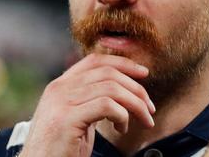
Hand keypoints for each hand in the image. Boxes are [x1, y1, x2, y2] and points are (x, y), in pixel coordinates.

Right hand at [20, 54, 155, 156]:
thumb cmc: (61, 148)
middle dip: (136, 89)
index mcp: (60, 85)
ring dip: (136, 104)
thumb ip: (91, 98)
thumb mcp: (77, 116)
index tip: (144, 73)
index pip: (96, 61)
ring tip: (142, 120)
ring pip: (112, 89)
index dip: (124, 63)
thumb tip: (122, 87)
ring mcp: (61, 103)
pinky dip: (123, 116)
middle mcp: (59, 89)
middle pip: (109, 74)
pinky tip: (122, 128)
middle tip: (150, 108)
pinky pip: (107, 106)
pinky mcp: (66, 119)